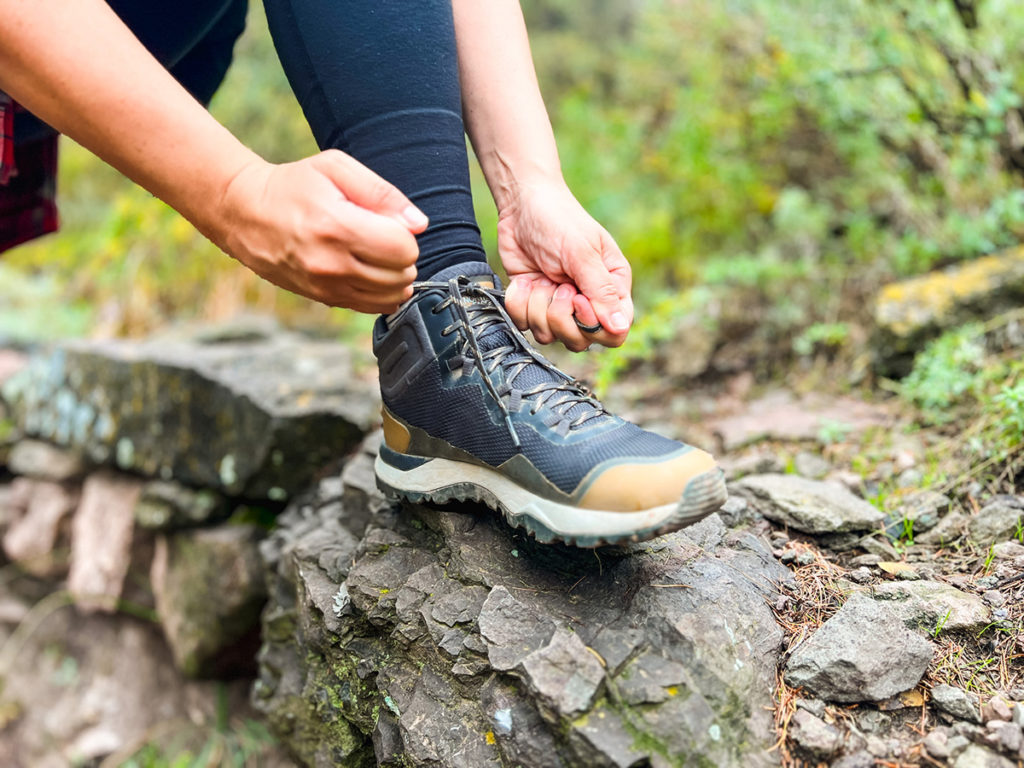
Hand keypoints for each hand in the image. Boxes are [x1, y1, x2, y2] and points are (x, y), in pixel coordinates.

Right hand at [213, 150, 427, 313]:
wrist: (245, 213)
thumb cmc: (294, 185)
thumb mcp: (337, 169)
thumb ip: (382, 193)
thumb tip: (419, 224)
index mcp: (336, 227)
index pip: (403, 248)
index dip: (405, 233)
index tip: (388, 222)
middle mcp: (331, 264)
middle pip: (401, 275)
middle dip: (402, 255)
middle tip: (381, 236)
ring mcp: (326, 287)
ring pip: (391, 297)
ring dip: (394, 276)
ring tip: (374, 253)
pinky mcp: (323, 299)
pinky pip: (372, 307)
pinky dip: (380, 292)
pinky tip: (367, 270)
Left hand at [497, 181, 631, 350]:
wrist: (521, 205)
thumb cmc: (559, 221)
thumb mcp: (582, 253)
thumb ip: (601, 291)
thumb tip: (620, 328)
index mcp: (612, 288)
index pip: (615, 332)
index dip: (593, 325)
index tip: (577, 298)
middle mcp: (587, 302)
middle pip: (581, 340)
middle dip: (561, 317)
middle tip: (557, 285)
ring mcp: (558, 306)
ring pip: (550, 336)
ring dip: (538, 307)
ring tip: (540, 278)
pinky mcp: (533, 304)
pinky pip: (524, 324)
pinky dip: (519, 304)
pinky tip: (524, 282)